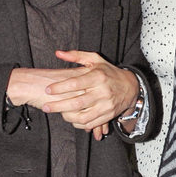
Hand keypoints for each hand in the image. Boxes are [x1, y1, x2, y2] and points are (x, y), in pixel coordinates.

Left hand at [7, 53, 138, 139]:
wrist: (130, 87)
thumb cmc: (108, 72)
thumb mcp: (95, 59)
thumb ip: (76, 56)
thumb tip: (57, 53)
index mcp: (98, 76)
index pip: (75, 83)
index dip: (60, 87)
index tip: (48, 89)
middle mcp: (102, 92)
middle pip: (77, 102)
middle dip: (59, 106)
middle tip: (45, 107)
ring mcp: (106, 105)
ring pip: (83, 116)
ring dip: (67, 117)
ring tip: (56, 114)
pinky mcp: (108, 115)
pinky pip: (91, 123)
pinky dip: (79, 123)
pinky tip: (70, 119)